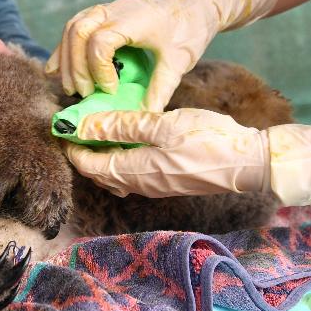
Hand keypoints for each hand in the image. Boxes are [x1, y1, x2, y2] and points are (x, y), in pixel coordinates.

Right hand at [45, 0, 279, 110]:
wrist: (194, 5)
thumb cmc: (188, 31)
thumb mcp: (178, 63)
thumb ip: (160, 90)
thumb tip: (143, 117)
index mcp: (134, 19)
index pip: (101, 42)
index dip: (99, 69)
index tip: (111, 90)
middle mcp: (114, 10)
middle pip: (78, 32)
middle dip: (76, 67)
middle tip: (84, 94)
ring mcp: (106, 9)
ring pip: (71, 28)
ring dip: (66, 59)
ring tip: (71, 87)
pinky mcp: (101, 14)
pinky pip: (74, 27)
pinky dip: (63, 49)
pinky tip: (55, 69)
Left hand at [64, 108, 310, 205]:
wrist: (248, 163)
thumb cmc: (208, 140)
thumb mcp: (161, 125)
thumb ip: (122, 124)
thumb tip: (85, 124)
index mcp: (134, 171)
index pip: (89, 163)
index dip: (72, 146)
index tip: (62, 125)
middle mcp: (139, 184)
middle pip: (98, 171)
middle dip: (82, 150)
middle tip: (74, 125)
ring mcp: (153, 185)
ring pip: (114, 173)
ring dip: (100, 153)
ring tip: (96, 128)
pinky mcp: (166, 181)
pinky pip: (131, 172)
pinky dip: (119, 156)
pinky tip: (125, 137)